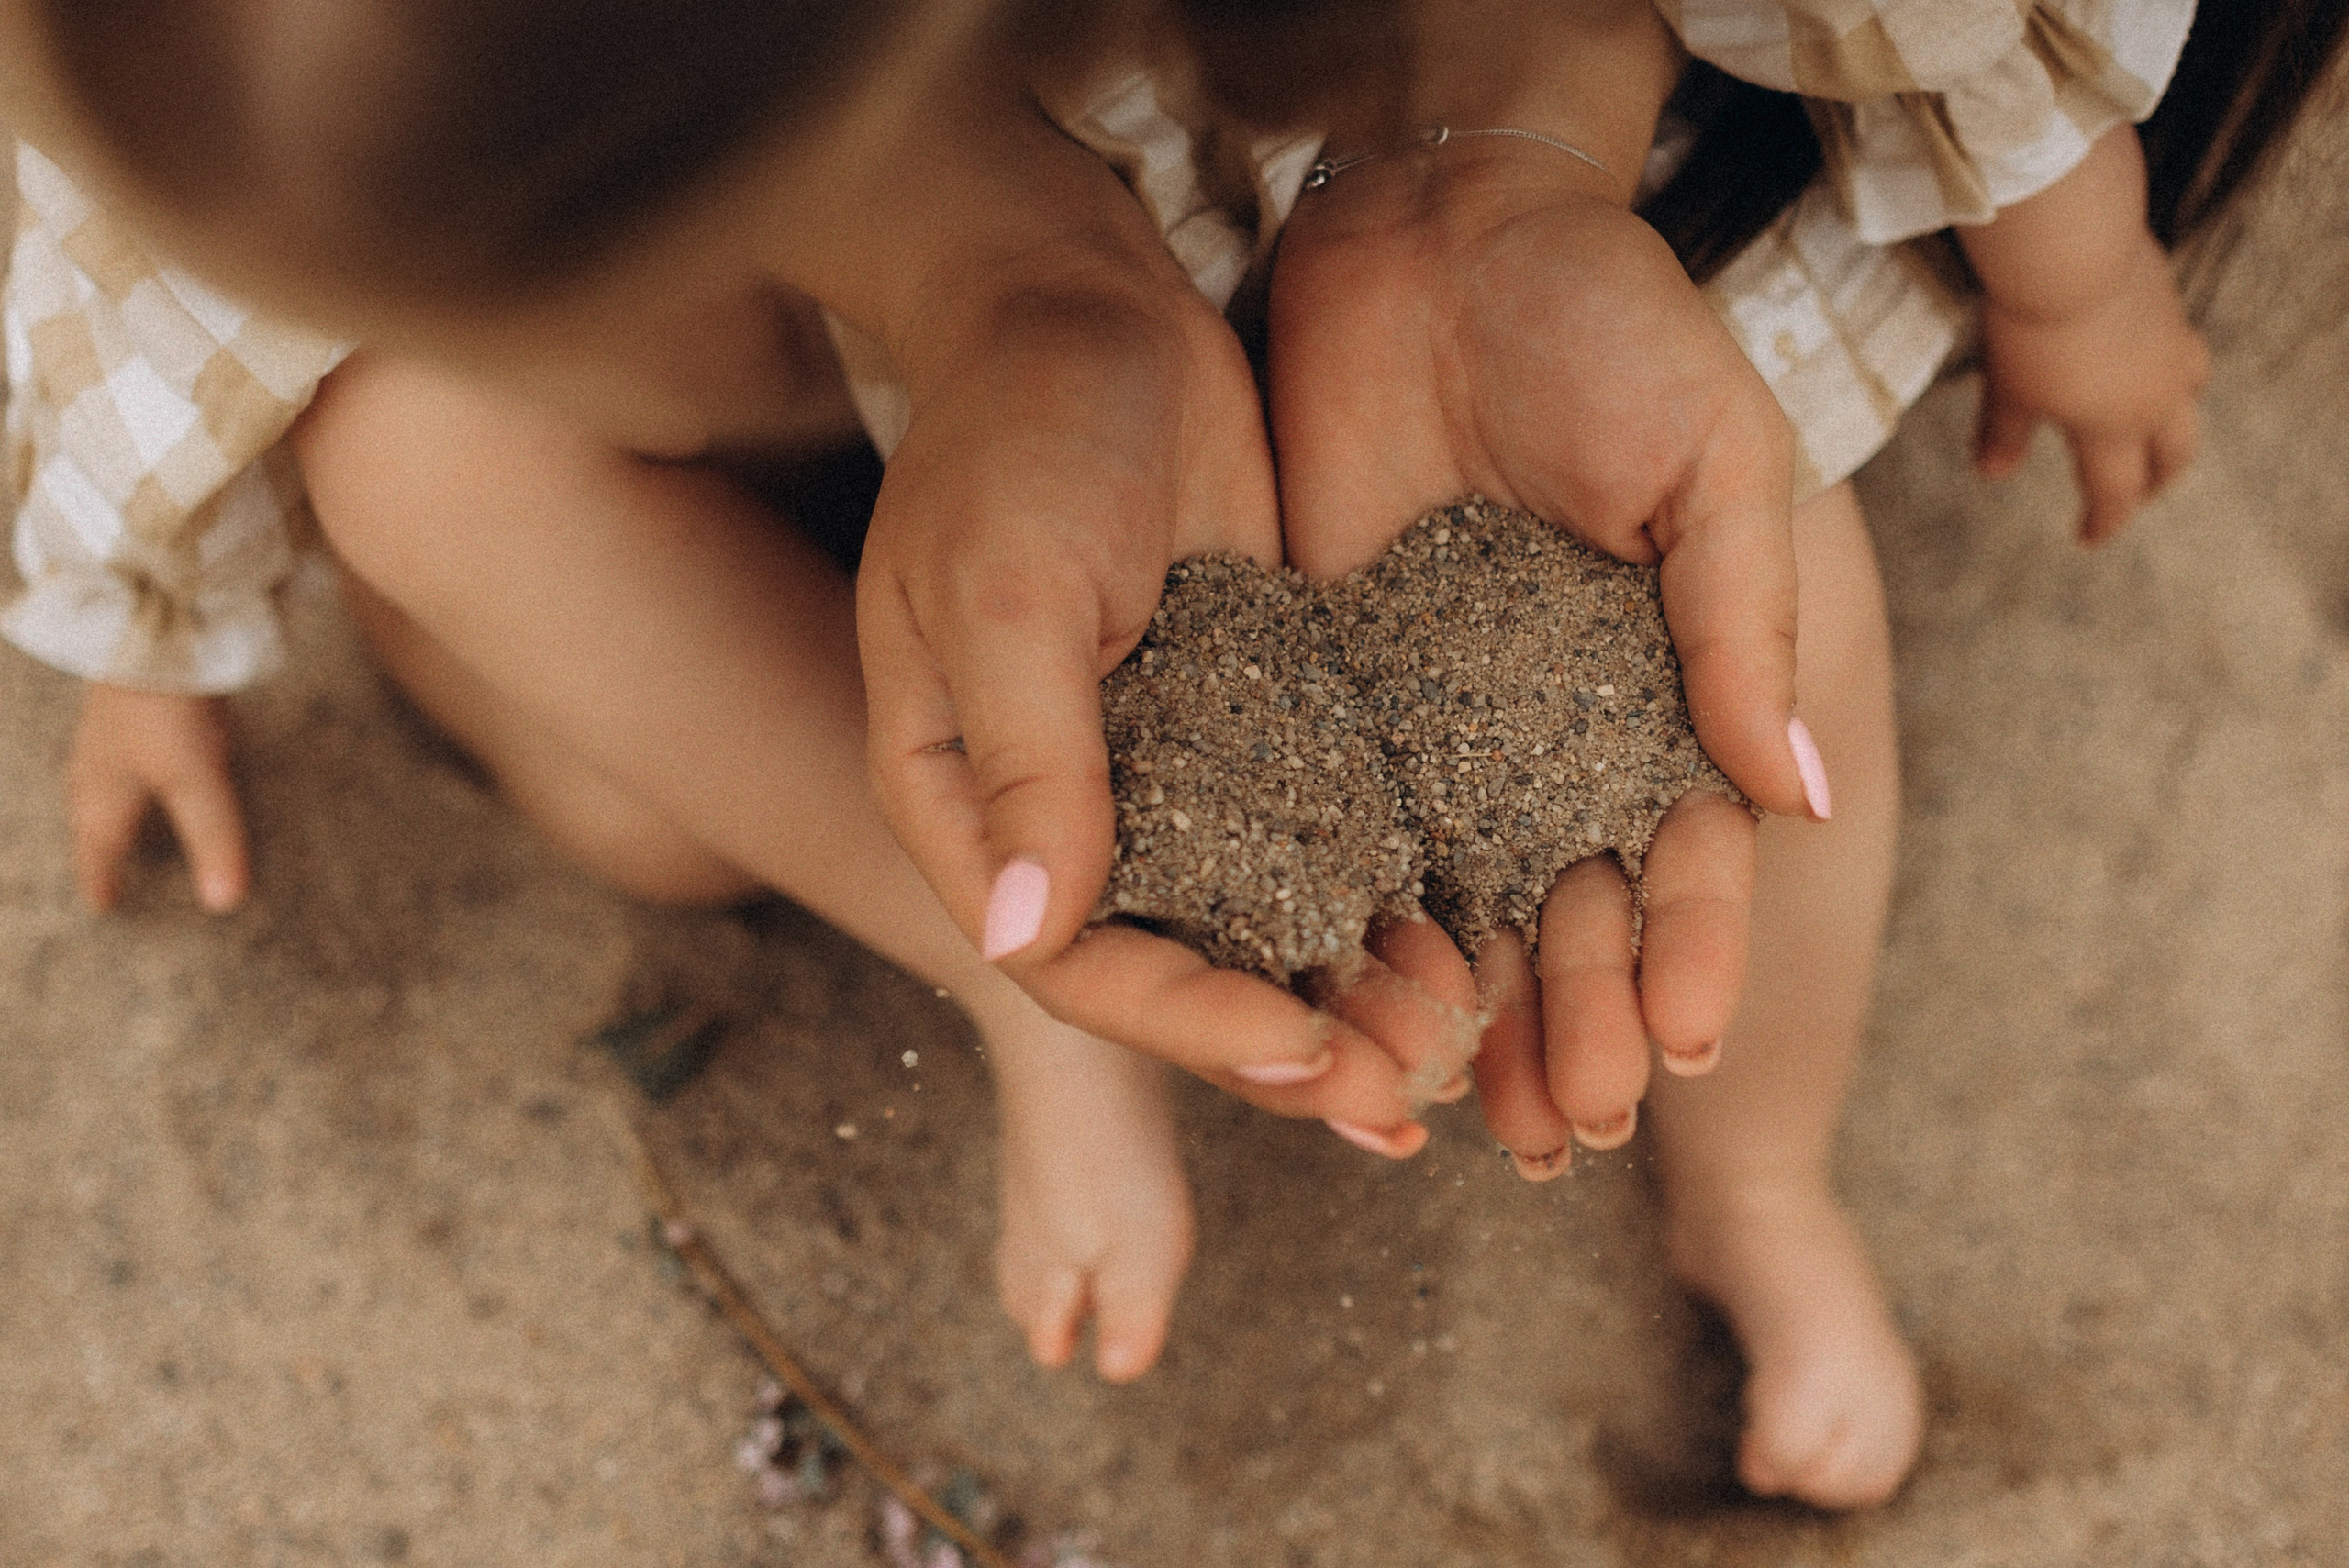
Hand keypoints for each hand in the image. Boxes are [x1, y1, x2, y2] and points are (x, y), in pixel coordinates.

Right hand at [68, 683, 249, 911]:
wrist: (150, 635)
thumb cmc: (165, 712)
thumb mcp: (197, 781)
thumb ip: (213, 839)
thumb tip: (222, 904)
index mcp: (103, 796)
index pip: (98, 851)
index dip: (101, 879)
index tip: (101, 906)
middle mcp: (95, 769)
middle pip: (90, 820)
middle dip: (95, 847)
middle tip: (99, 868)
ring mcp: (106, 735)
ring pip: (99, 785)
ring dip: (104, 809)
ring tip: (111, 822)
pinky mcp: (125, 707)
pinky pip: (118, 755)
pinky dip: (123, 775)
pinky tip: (139, 761)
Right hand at [851, 135, 1443, 1146]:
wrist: (1090, 309)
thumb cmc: (1017, 432)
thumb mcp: (1008, 587)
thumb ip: (1028, 757)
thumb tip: (1021, 937)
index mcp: (971, 799)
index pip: (1075, 959)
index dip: (1190, 1023)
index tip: (1308, 1052)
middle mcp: (1066, 811)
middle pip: (1175, 971)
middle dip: (1290, 1043)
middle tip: (1409, 1100)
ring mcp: (1164, 769)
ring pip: (1256, 924)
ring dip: (1349, 991)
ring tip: (1457, 1044)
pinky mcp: (1251, 720)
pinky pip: (1314, 840)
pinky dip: (1378, 899)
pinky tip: (1462, 944)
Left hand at [1267, 140, 1815, 1164]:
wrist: (1436, 239)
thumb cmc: (1605, 330)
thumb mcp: (1706, 465)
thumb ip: (1740, 629)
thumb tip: (1804, 799)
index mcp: (1669, 693)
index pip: (1688, 859)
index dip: (1688, 956)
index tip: (1683, 1044)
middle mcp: (1558, 735)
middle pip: (1575, 916)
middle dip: (1577, 1026)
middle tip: (1564, 1130)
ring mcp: (1446, 728)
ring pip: (1465, 907)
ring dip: (1474, 1017)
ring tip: (1472, 1120)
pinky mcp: (1340, 700)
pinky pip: (1351, 834)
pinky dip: (1359, 927)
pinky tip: (1357, 1008)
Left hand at [1975, 228, 2210, 542]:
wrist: (2073, 251)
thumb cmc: (2031, 328)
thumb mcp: (2008, 387)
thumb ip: (2005, 432)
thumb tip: (1992, 474)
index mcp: (2114, 429)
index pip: (2116, 494)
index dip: (2103, 521)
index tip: (2088, 538)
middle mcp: (2158, 397)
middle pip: (2172, 457)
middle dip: (2154, 483)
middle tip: (2135, 495)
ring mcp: (2173, 350)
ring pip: (2190, 405)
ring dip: (2174, 431)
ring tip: (2155, 435)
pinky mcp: (2172, 308)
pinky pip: (2185, 355)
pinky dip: (2173, 379)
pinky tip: (2151, 367)